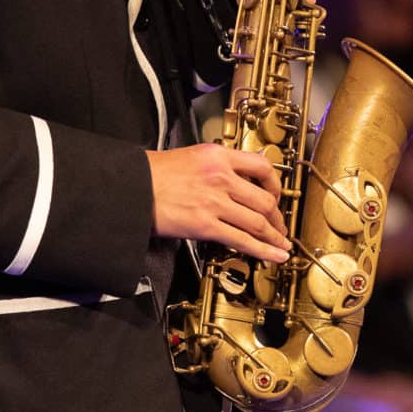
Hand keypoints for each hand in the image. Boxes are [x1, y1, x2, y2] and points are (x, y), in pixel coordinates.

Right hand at [146, 143, 288, 261]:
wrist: (131, 188)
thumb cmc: (153, 173)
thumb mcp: (192, 156)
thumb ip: (217, 166)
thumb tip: (237, 182)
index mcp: (218, 156)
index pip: (261, 166)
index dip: (276, 184)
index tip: (277, 194)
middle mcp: (221, 177)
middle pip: (264, 199)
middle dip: (277, 217)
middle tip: (280, 227)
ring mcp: (215, 202)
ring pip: (258, 222)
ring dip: (274, 237)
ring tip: (281, 245)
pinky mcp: (206, 226)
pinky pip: (242, 240)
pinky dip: (263, 250)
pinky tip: (274, 255)